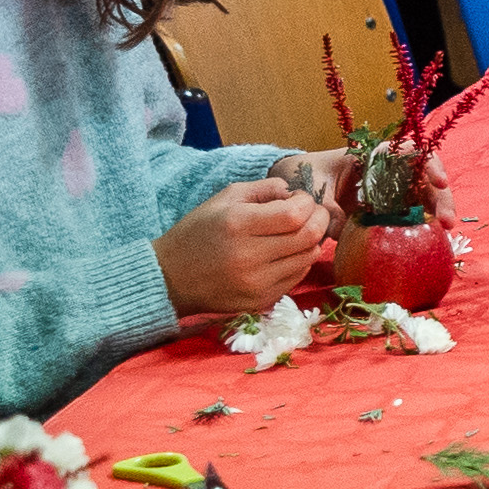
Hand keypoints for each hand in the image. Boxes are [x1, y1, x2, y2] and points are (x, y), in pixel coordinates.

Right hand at [155, 176, 332, 318]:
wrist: (170, 278)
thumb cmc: (198, 232)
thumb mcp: (224, 198)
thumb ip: (263, 188)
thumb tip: (295, 192)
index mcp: (238, 224)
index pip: (295, 215)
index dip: (307, 203)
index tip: (300, 199)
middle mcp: (249, 256)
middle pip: (308, 237)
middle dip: (318, 219)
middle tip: (311, 213)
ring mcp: (256, 282)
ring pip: (308, 257)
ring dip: (312, 241)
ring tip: (298, 232)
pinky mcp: (261, 300)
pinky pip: (297, 276)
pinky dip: (300, 260)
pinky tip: (287, 252)